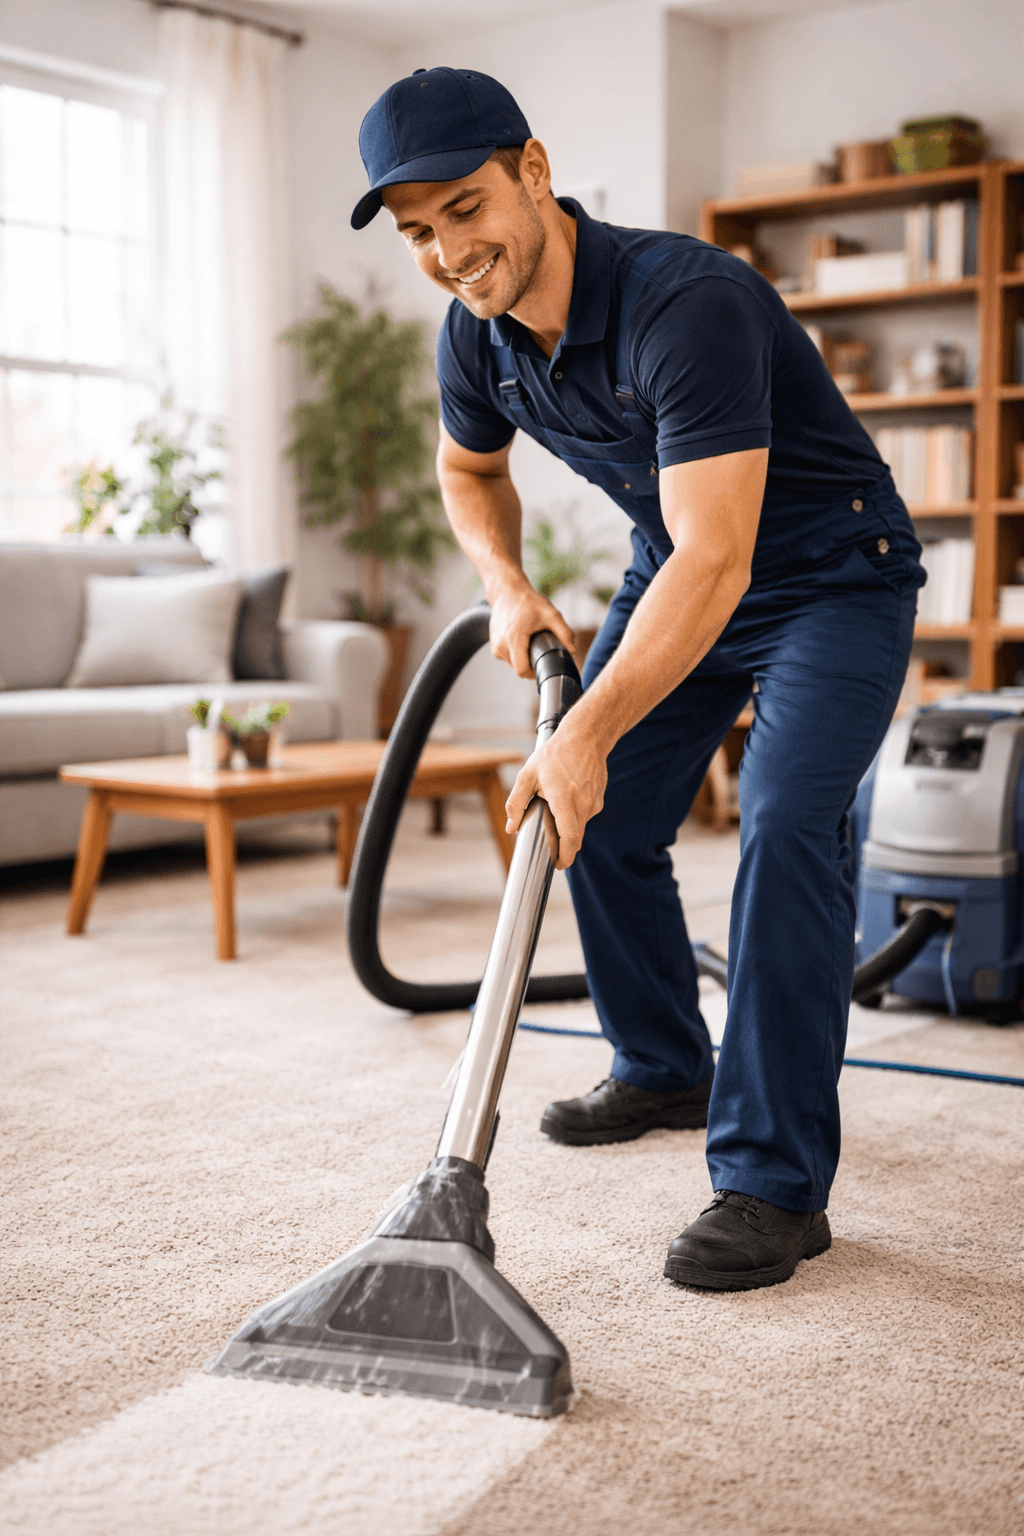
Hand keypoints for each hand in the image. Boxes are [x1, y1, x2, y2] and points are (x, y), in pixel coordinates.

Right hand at [487, 580, 575, 678]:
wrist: (506, 591)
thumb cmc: (528, 601)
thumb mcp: (551, 614)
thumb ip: (564, 632)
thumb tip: (573, 650)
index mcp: (514, 639)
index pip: (522, 671)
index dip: (534, 673)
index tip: (543, 666)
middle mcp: (501, 644)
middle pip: (518, 668)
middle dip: (531, 663)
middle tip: (541, 648)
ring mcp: (495, 645)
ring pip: (512, 663)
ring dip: (523, 657)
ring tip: (530, 640)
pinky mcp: (493, 644)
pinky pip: (507, 656)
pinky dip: (515, 652)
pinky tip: (522, 639)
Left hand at [504, 718, 607, 869]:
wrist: (586, 737)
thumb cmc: (555, 754)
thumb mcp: (528, 774)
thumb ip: (517, 803)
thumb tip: (511, 827)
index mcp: (564, 800)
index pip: (570, 838)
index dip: (565, 857)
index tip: (557, 865)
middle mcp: (583, 804)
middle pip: (575, 838)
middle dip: (563, 846)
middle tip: (550, 846)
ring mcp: (593, 802)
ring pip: (580, 826)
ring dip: (567, 826)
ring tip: (554, 808)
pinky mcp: (598, 799)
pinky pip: (585, 815)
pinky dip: (574, 815)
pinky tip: (566, 797)